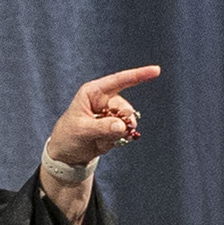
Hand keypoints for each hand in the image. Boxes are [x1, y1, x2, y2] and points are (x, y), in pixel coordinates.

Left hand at [44, 67, 157, 181]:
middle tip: (104, 133)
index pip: (119, 80)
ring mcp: (112, 114)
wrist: (67, 153)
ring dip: (118, 133)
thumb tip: (122, 125)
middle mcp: (105, 100)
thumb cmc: (68, 135)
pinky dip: (118, 139)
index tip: (156, 70)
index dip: (138, 75)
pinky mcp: (117, 126)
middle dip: (121, 122)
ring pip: (128, 122)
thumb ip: (103, 127)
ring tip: (99, 138)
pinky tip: (103, 142)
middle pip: (126, 108)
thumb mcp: (82, 130)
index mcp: (94, 92)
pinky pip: (126, 132)